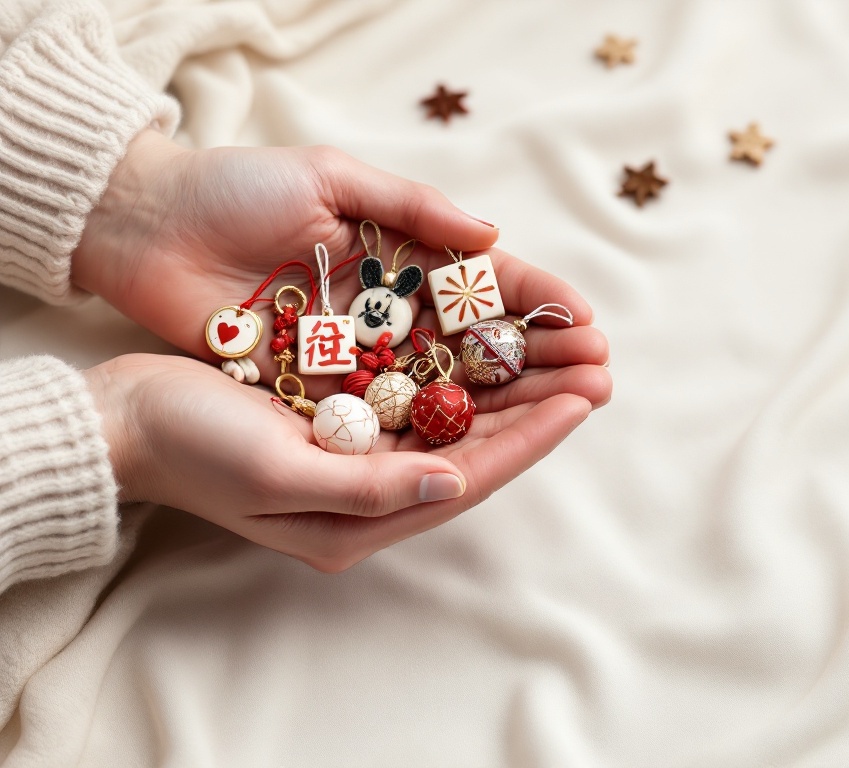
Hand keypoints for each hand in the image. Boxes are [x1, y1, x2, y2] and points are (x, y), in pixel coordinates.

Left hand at [72, 130, 608, 403]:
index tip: (587, 324)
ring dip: (507, 402)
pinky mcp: (322, 392)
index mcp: (400, 255)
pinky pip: (390, 415)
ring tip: (565, 410)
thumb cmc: (236, 191)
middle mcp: (390, 314)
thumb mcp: (331, 177)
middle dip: (540, 362)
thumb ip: (412, 208)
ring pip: (447, 388)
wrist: (147, 228)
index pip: (484, 287)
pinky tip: (488, 439)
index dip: (537, 307)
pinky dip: (436, 428)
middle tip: (598, 378)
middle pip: (479, 346)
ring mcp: (360, 358)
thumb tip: (492, 239)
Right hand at [86, 353, 604, 570]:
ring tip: (565, 356)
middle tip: (597, 370)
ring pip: (455, 422)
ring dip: (509, 388)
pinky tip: (493, 345)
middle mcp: (368, 494)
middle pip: (474, 450)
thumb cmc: (191, 446)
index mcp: (358, 520)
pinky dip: (460, 374)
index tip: (582, 399)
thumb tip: (455, 486)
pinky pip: (420, 399)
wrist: (126, 420)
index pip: (467, 477)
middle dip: (536, 410)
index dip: (529, 439)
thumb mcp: (276, 471)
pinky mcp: (343, 423)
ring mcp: (357, 458)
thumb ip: (369, 488)